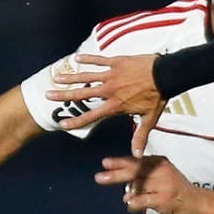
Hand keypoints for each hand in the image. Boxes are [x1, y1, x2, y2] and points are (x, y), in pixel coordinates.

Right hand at [49, 54, 168, 154]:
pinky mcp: (116, 62)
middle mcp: (109, 90)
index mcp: (115, 106)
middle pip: (81, 94)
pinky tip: (76, 58)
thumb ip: (140, 136)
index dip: (76, 122)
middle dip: (63, 95)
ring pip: (86, 76)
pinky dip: (87, 58)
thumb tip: (137, 155)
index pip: (91, 116)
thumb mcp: (149, 119)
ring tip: (55, 77)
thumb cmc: (158, 97)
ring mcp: (111, 75)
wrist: (166, 74)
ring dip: (70, 77)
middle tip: (47, 95)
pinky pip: (99, 60)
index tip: (62, 124)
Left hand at [96, 155, 201, 213]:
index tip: (105, 163)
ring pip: (137, 186)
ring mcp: (162, 185)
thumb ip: (143, 178)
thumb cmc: (176, 189)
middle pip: (133, 171)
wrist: (197, 203)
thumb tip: (125, 188)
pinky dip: (133, 204)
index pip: (136, 161)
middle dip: (115, 174)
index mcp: (159, 162)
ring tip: (126, 198)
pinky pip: (142, 201)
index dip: (119, 162)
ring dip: (128, 194)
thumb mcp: (162, 176)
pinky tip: (131, 207)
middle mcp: (160, 170)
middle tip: (99, 177)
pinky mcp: (163, 199)